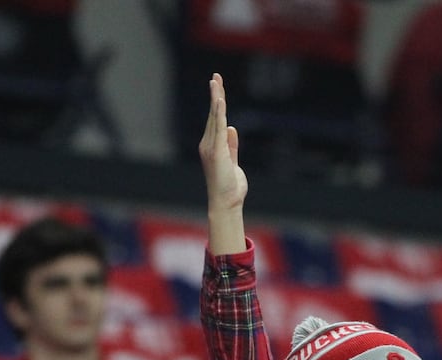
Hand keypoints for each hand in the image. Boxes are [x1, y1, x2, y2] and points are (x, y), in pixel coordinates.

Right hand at [199, 73, 247, 216]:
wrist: (226, 203)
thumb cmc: (229, 187)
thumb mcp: (232, 162)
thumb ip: (231, 146)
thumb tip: (231, 128)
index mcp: (212, 146)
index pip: (216, 120)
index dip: (217, 102)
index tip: (217, 85)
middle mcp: (208, 144)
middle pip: (214, 114)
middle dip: (215, 93)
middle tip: (216, 75)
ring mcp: (211, 147)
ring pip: (215, 117)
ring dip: (216, 98)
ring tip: (215, 81)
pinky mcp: (216, 151)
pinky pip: (218, 127)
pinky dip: (219, 112)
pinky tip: (220, 100)